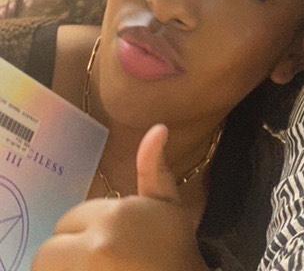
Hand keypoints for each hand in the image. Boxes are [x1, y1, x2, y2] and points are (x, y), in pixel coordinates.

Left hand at [32, 124, 209, 270]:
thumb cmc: (176, 248)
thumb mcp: (168, 204)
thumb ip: (154, 169)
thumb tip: (158, 128)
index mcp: (114, 216)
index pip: (69, 221)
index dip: (84, 232)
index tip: (108, 242)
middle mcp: (95, 243)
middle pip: (49, 250)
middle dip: (66, 254)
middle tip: (95, 259)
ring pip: (47, 268)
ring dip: (62, 268)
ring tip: (90, 267)